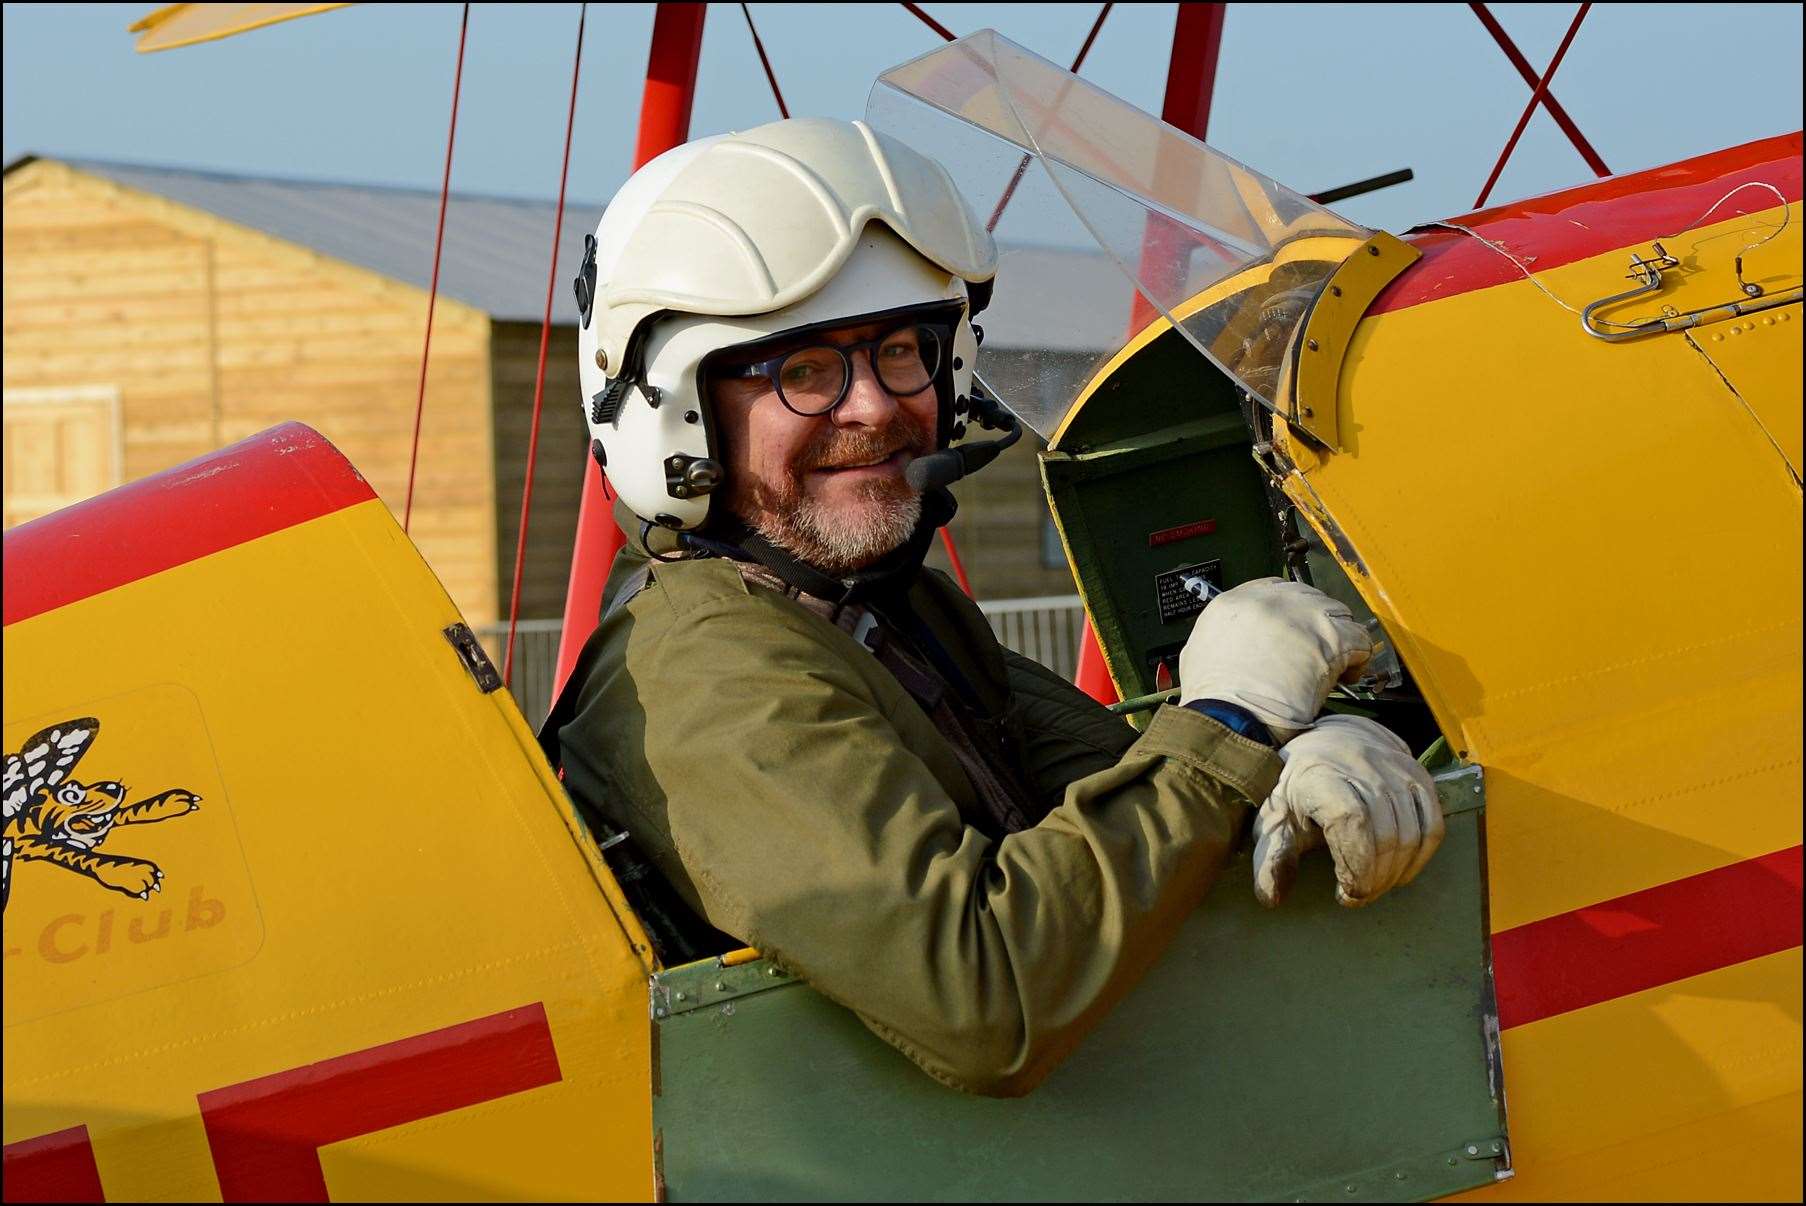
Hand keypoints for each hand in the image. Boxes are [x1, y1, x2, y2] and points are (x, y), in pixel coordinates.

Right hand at [1178, 578, 1374, 742]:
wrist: (1231, 720)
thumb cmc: (1213, 701)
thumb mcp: (1198, 657)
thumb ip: (1220, 639)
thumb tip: (1234, 645)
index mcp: (1235, 603)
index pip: (1273, 589)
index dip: (1290, 612)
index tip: (1296, 630)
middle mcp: (1270, 601)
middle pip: (1308, 597)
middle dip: (1316, 623)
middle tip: (1316, 651)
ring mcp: (1303, 616)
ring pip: (1338, 613)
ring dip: (1338, 637)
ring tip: (1333, 666)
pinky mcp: (1331, 637)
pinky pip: (1360, 639)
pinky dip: (1358, 659)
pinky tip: (1348, 676)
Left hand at [1251, 714, 1443, 908]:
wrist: (1323, 740)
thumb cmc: (1296, 785)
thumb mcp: (1275, 816)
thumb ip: (1272, 857)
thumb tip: (1271, 899)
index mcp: (1322, 775)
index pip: (1351, 822)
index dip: (1355, 865)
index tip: (1344, 892)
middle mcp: (1363, 767)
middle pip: (1385, 835)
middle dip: (1374, 879)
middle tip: (1358, 896)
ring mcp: (1396, 768)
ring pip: (1411, 833)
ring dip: (1396, 872)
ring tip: (1375, 886)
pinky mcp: (1417, 774)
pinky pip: (1432, 823)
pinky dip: (1420, 856)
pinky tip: (1400, 872)